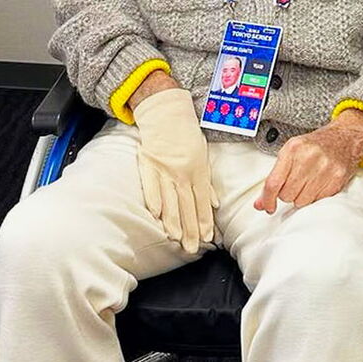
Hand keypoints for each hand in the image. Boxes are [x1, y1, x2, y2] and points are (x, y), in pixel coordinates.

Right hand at [133, 87, 216, 253]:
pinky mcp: (148, 166)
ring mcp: (164, 170)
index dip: (204, 221)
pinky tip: (157, 216)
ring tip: (176, 238)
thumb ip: (206, 183)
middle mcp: (182, 172)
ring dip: (174, 222)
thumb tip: (214, 205)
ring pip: (170, 201)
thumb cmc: (186, 134)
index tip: (207, 238)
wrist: (166, 114)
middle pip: (187, 206)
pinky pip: (151, 187)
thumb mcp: (203, 155)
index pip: (202, 201)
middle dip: (190, 229)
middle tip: (192, 247)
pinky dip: (155, 202)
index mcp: (198, 169)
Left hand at [255, 110, 362, 213]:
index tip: (266, 207)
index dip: (267, 200)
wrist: (346, 138)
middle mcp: (308, 158)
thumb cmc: (316, 145)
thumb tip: (260, 203)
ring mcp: (324, 170)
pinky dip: (315, 196)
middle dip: (287, 193)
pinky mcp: (336, 180)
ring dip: (301, 196)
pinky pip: (317, 201)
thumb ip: (274, 177)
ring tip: (308, 182)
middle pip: (286, 195)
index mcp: (293, 149)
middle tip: (295, 183)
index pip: (273, 183)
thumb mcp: (291, 152)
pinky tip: (318, 183)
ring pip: (301, 201)